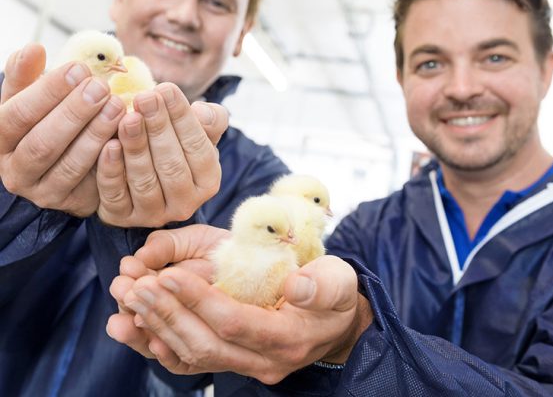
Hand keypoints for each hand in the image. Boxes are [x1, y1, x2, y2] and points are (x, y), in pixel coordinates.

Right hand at [0, 44, 124, 215]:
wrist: (59, 163)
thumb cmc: (44, 121)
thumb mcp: (28, 97)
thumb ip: (26, 75)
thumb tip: (32, 49)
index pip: (17, 116)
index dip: (47, 91)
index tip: (79, 68)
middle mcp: (16, 172)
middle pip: (42, 144)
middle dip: (74, 113)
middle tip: (101, 87)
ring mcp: (45, 192)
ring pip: (69, 166)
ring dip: (95, 134)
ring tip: (118, 106)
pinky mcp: (74, 202)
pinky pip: (94, 184)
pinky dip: (110, 160)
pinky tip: (125, 137)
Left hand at [96, 84, 227, 226]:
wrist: (145, 174)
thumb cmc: (177, 145)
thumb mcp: (200, 131)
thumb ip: (211, 119)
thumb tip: (202, 112)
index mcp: (208, 181)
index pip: (198, 148)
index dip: (182, 118)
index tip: (166, 89)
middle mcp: (185, 204)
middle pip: (172, 165)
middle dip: (157, 128)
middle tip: (145, 97)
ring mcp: (153, 214)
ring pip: (145, 181)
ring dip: (135, 147)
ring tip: (127, 117)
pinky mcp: (122, 217)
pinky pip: (116, 195)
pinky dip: (112, 170)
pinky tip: (108, 145)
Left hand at [108, 232, 372, 383]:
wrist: (335, 324)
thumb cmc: (336, 295)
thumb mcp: (338, 282)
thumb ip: (320, 285)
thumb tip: (296, 285)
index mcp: (288, 337)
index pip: (234, 322)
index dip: (198, 300)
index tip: (167, 274)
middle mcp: (263, 361)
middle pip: (204, 343)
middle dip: (166, 314)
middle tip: (134, 286)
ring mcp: (246, 366)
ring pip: (192, 355)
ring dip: (155, 328)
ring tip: (126, 301)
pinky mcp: (234, 362)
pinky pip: (191, 362)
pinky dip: (160, 346)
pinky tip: (135, 330)